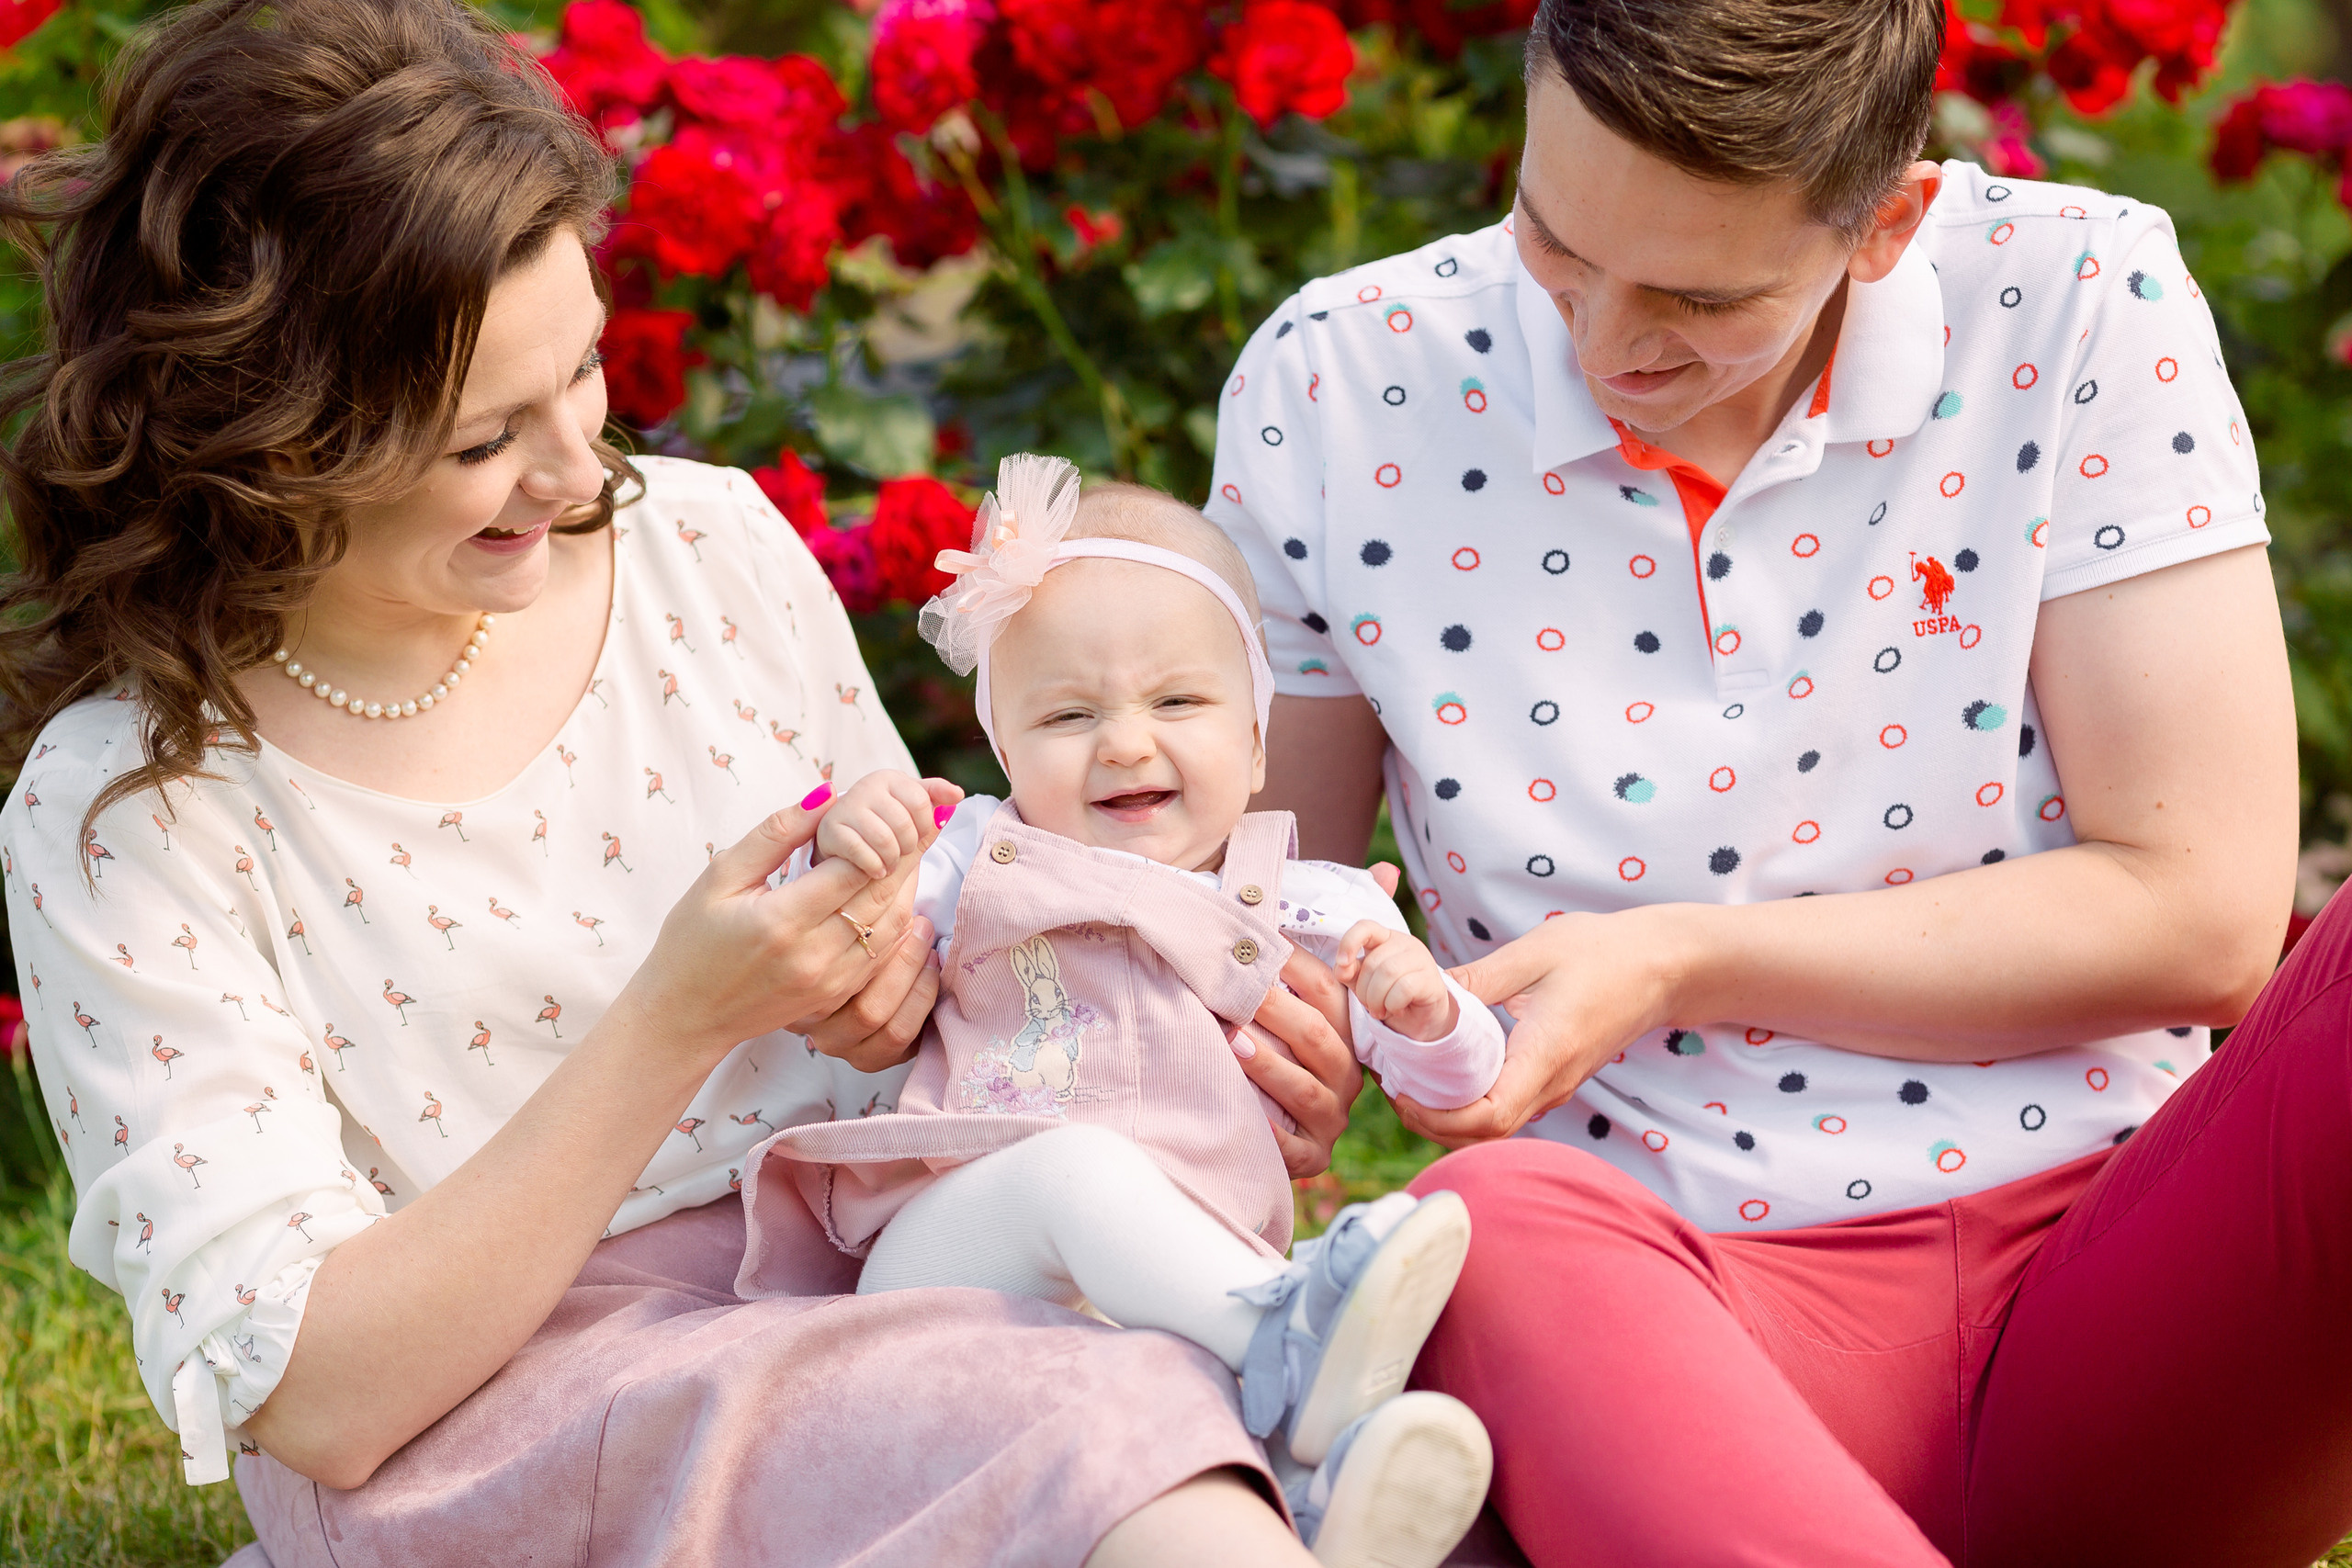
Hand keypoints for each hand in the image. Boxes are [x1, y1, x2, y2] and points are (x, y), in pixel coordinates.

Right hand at [614, 783, 947, 1068]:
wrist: (685, 1017)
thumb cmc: (692, 941)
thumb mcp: (721, 877)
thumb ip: (775, 834)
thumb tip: (826, 796)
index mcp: (781, 920)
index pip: (854, 866)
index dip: (879, 834)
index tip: (888, 810)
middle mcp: (813, 955)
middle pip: (880, 894)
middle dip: (902, 854)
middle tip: (917, 823)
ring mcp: (829, 983)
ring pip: (891, 926)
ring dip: (905, 887)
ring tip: (910, 853)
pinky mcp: (835, 999)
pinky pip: (883, 956)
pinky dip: (896, 922)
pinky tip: (894, 896)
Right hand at [813, 770, 961, 877]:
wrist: (841, 835)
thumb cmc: (883, 821)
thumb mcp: (910, 805)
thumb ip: (934, 797)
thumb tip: (958, 794)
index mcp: (890, 778)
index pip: (922, 802)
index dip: (925, 825)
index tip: (918, 834)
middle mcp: (866, 786)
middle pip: (904, 823)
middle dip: (908, 846)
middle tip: (902, 853)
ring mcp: (846, 807)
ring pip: (884, 840)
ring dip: (892, 860)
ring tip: (890, 864)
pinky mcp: (830, 829)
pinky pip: (862, 853)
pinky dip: (874, 867)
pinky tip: (876, 870)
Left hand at [1233, 948, 1362, 1177]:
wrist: (1282, 1139)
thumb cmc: (1276, 1064)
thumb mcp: (1288, 1026)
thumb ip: (1283, 985)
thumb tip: (1289, 914)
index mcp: (1343, 1037)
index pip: (1328, 992)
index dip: (1295, 963)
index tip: (1259, 940)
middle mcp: (1345, 1076)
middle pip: (1317, 1037)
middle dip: (1275, 1009)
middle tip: (1234, 989)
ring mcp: (1330, 1118)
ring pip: (1304, 1090)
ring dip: (1267, 1064)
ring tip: (1230, 1041)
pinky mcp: (1312, 1157)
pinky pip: (1293, 1147)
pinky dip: (1271, 1134)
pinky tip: (1246, 1115)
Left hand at [1334, 920, 1456, 1041]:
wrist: (1420, 1019)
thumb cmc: (1389, 996)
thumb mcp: (1362, 983)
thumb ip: (1349, 972)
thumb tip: (1341, 967)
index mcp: (1385, 938)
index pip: (1365, 927)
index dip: (1349, 943)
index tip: (1341, 964)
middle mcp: (1404, 943)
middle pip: (1373, 961)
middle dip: (1364, 990)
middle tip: (1369, 1006)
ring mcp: (1421, 958)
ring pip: (1388, 973)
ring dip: (1376, 999)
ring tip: (1380, 1010)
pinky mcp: (1431, 978)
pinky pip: (1404, 988)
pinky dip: (1393, 1005)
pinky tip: (1396, 1010)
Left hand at [1392, 908, 1677, 1147]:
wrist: (1663, 967)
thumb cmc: (1602, 953)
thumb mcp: (1532, 955)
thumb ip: (1476, 979)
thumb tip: (1420, 992)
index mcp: (1544, 1056)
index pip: (1487, 1117)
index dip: (1437, 1117)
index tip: (1400, 1091)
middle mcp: (1551, 1084)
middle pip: (1484, 1135)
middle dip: (1431, 1122)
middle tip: (1392, 1084)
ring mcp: (1556, 1086)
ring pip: (1495, 1126)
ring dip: (1448, 1115)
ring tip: (1410, 1079)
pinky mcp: (1556, 1078)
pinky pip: (1507, 1107)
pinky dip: (1470, 1103)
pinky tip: (1446, 1071)